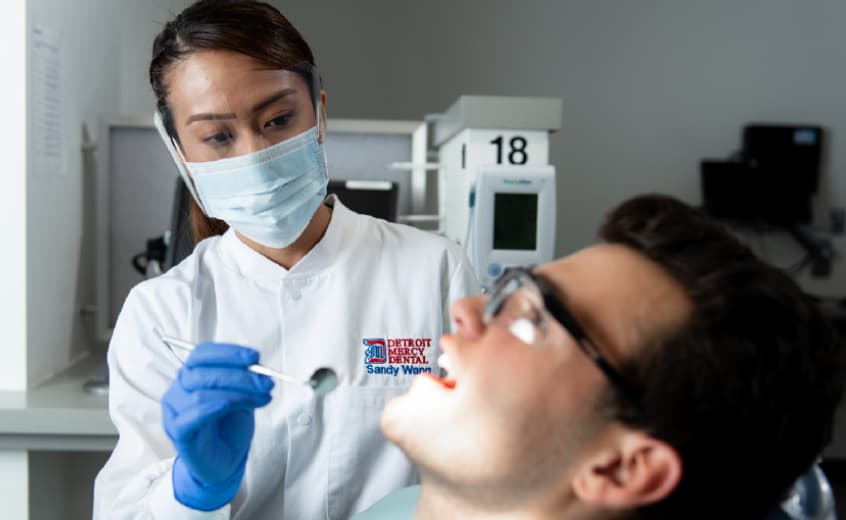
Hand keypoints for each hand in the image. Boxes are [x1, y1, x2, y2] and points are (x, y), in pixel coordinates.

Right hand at [161, 342, 273, 510]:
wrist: (224, 462)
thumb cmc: (229, 427)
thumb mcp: (242, 397)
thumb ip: (245, 379)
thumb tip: (258, 366)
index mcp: (192, 376)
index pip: (202, 354)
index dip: (228, 352)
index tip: (255, 356)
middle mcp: (179, 390)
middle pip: (203, 373)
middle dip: (240, 376)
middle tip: (266, 383)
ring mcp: (175, 412)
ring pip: (200, 394)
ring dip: (237, 393)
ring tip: (261, 399)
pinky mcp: (179, 434)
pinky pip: (188, 419)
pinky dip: (208, 409)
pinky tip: (225, 406)